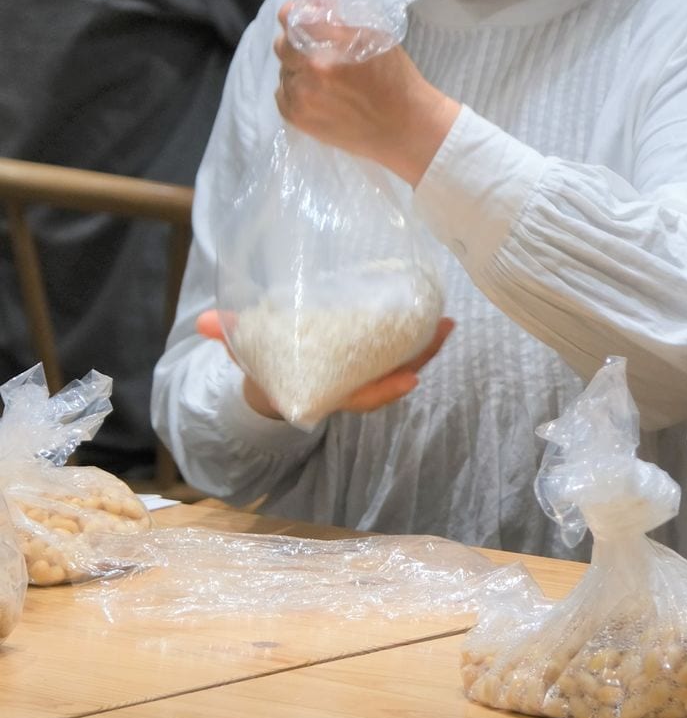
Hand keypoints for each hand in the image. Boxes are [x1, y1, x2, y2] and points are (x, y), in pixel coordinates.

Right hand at [196, 310, 455, 419]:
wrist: (270, 380)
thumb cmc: (261, 367)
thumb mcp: (244, 354)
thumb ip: (228, 338)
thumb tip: (206, 323)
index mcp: (324, 391)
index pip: (360, 397)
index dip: (385, 392)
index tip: (410, 380)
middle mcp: (348, 386)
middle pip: (391, 378)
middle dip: (419, 360)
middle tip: (444, 331)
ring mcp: (361, 374)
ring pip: (401, 365)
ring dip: (426, 347)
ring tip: (449, 322)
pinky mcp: (369, 358)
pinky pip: (398, 352)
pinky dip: (417, 339)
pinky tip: (435, 319)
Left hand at [273, 0, 460, 185]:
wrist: (407, 129)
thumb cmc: (395, 79)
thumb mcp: (373, 34)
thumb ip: (338, 7)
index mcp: (331, 44)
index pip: (291, 17)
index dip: (296, 14)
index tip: (306, 19)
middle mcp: (312, 71)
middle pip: (282, 45)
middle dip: (296, 45)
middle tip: (319, 54)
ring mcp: (303, 98)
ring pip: (283, 71)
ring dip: (297, 70)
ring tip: (323, 79)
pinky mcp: (300, 120)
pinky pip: (282, 96)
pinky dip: (295, 92)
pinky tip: (317, 96)